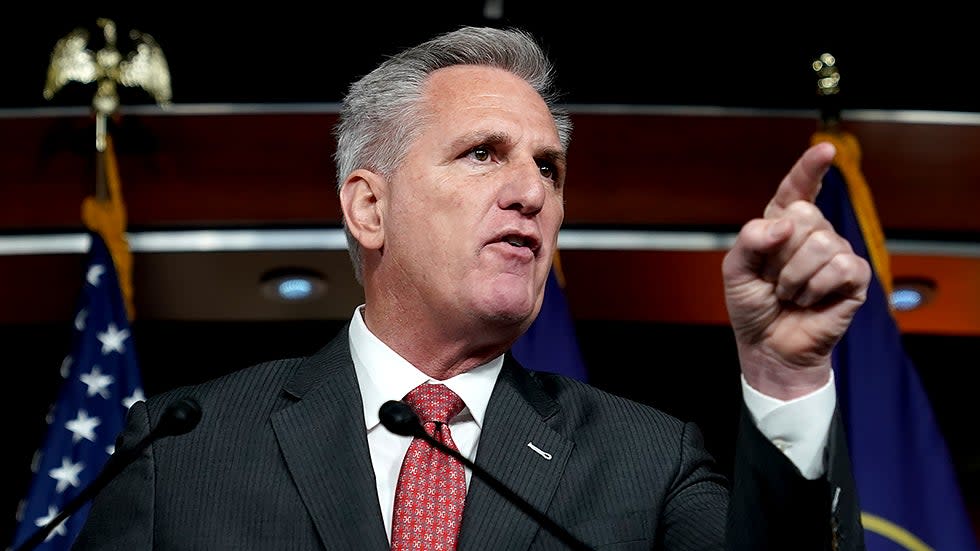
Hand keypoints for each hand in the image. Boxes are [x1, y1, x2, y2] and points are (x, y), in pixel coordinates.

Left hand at [722, 142, 871, 398]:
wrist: (767, 346)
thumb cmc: (752, 306)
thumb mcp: (735, 270)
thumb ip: (751, 239)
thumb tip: (785, 222)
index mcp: (781, 224)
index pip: (797, 189)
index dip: (809, 169)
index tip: (824, 149)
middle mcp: (813, 233)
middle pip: (807, 214)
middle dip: (781, 252)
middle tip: (774, 278)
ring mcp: (837, 253)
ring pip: (822, 242)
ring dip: (795, 276)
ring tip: (790, 293)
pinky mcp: (854, 277)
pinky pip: (840, 266)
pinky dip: (815, 287)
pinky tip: (809, 300)